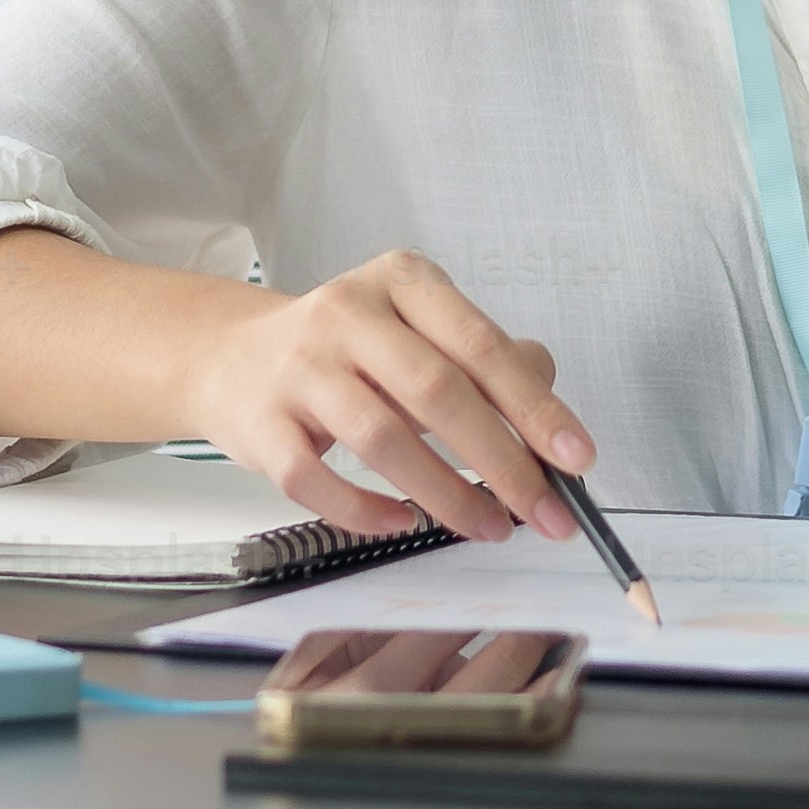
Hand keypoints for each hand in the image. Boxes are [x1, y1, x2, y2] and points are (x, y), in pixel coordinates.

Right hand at [178, 250, 594, 543]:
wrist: (232, 357)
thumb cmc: (345, 349)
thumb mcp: (417, 329)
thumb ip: (484, 359)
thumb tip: (548, 409)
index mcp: (401, 282)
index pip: (480, 344)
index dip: (534, 405)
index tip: (576, 456)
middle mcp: (347, 314)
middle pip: (437, 391)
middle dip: (503, 461)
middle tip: (545, 511)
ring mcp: (299, 368)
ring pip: (382, 438)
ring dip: (447, 495)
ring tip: (490, 526)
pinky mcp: (261, 424)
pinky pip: (317, 480)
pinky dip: (366, 511)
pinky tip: (404, 523)